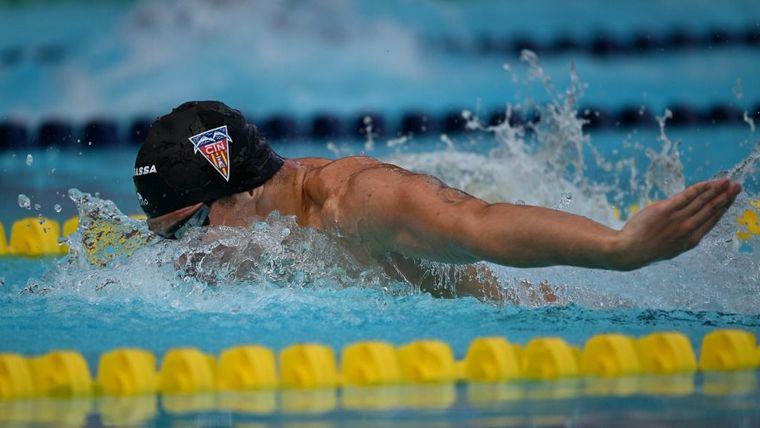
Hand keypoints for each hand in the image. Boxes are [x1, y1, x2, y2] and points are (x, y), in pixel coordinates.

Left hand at [614, 179, 740, 269]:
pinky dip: (699, 188)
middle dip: (726, 197)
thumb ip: (685, 235)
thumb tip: (694, 223)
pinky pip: (686, 196)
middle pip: (711, 209)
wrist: (631, 250)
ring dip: (716, 190)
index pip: (712, 220)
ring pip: (702, 201)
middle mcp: (688, 229)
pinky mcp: (666, 210)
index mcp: (692, 240)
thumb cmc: (650, 248)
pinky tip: (707, 183)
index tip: (731, 199)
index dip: (724, 208)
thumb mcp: (673, 247)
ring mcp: (678, 219)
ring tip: (726, 182)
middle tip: (736, 186)